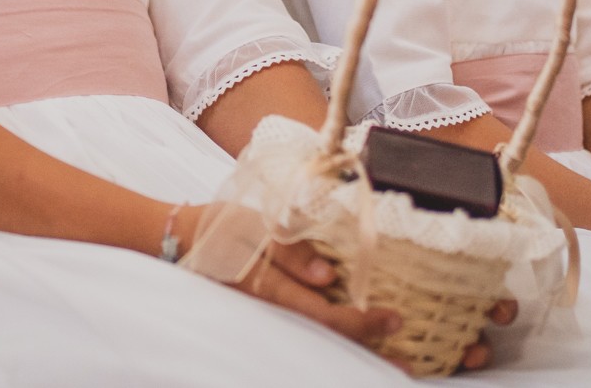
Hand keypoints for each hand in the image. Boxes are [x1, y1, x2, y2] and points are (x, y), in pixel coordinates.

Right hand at [173, 205, 399, 352]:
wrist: (183, 241)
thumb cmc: (223, 228)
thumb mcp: (255, 227)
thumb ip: (290, 251)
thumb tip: (327, 275)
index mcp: (270, 291)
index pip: (324, 315)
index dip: (360, 321)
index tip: (393, 319)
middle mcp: (272, 314)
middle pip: (327, 339)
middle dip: (367, 351)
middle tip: (407, 363)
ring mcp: (270, 320)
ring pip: (319, 341)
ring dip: (356, 352)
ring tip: (391, 361)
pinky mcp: (270, 316)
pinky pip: (307, 332)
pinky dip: (336, 339)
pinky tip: (358, 342)